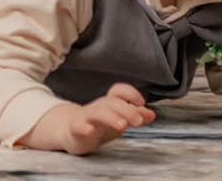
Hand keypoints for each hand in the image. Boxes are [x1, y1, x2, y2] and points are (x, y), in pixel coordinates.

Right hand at [28, 85, 153, 154]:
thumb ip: (135, 115)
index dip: (131, 93)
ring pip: (98, 113)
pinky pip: (78, 126)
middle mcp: (98, 107)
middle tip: (139, 121)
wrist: (69, 130)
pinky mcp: (76, 129)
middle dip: (127, 110)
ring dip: (111, 117)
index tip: (141, 103)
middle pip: (112, 102)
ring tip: (122, 126)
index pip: (119, 90)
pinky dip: (84, 127)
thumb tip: (151, 114)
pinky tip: (90, 131)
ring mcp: (86, 117)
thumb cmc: (98, 124)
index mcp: (109, 103)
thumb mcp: (119, 119)